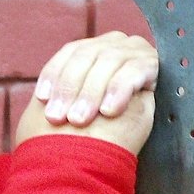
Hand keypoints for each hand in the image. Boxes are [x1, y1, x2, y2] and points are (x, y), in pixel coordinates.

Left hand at [15, 31, 158, 152]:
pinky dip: (119, 89)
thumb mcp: (74, 108)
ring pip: (108, 62)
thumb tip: (41, 96)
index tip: (42, 99)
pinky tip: (109, 112)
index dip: (54, 74)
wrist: (124, 150)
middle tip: (58, 117)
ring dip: (91, 92)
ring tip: (79, 120)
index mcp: (94, 48)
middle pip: (87, 56)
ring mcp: (136, 50)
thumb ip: (62, 95)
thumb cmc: (95, 133)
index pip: (70, 53)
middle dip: (70, 87)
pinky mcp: (153, 64)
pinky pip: (134, 71)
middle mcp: (115, 43)